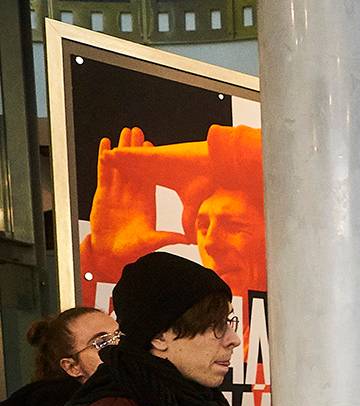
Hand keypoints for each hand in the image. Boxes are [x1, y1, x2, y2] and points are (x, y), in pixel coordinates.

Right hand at [81, 128, 183, 283]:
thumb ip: (168, 238)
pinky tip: (105, 145)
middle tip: (137, 130)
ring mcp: (117, 193)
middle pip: (135, 167)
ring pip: (120, 166)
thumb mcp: (152, 242)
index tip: (154, 147)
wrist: (110, 253)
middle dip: (136, 149)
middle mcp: (132, 195)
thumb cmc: (132, 249)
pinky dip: (104, 159)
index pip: (150, 178)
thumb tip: (188, 239)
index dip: (152, 162)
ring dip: (121, 149)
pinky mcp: (103, 194)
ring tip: (123, 132)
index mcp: (146, 203)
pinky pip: (104, 173)